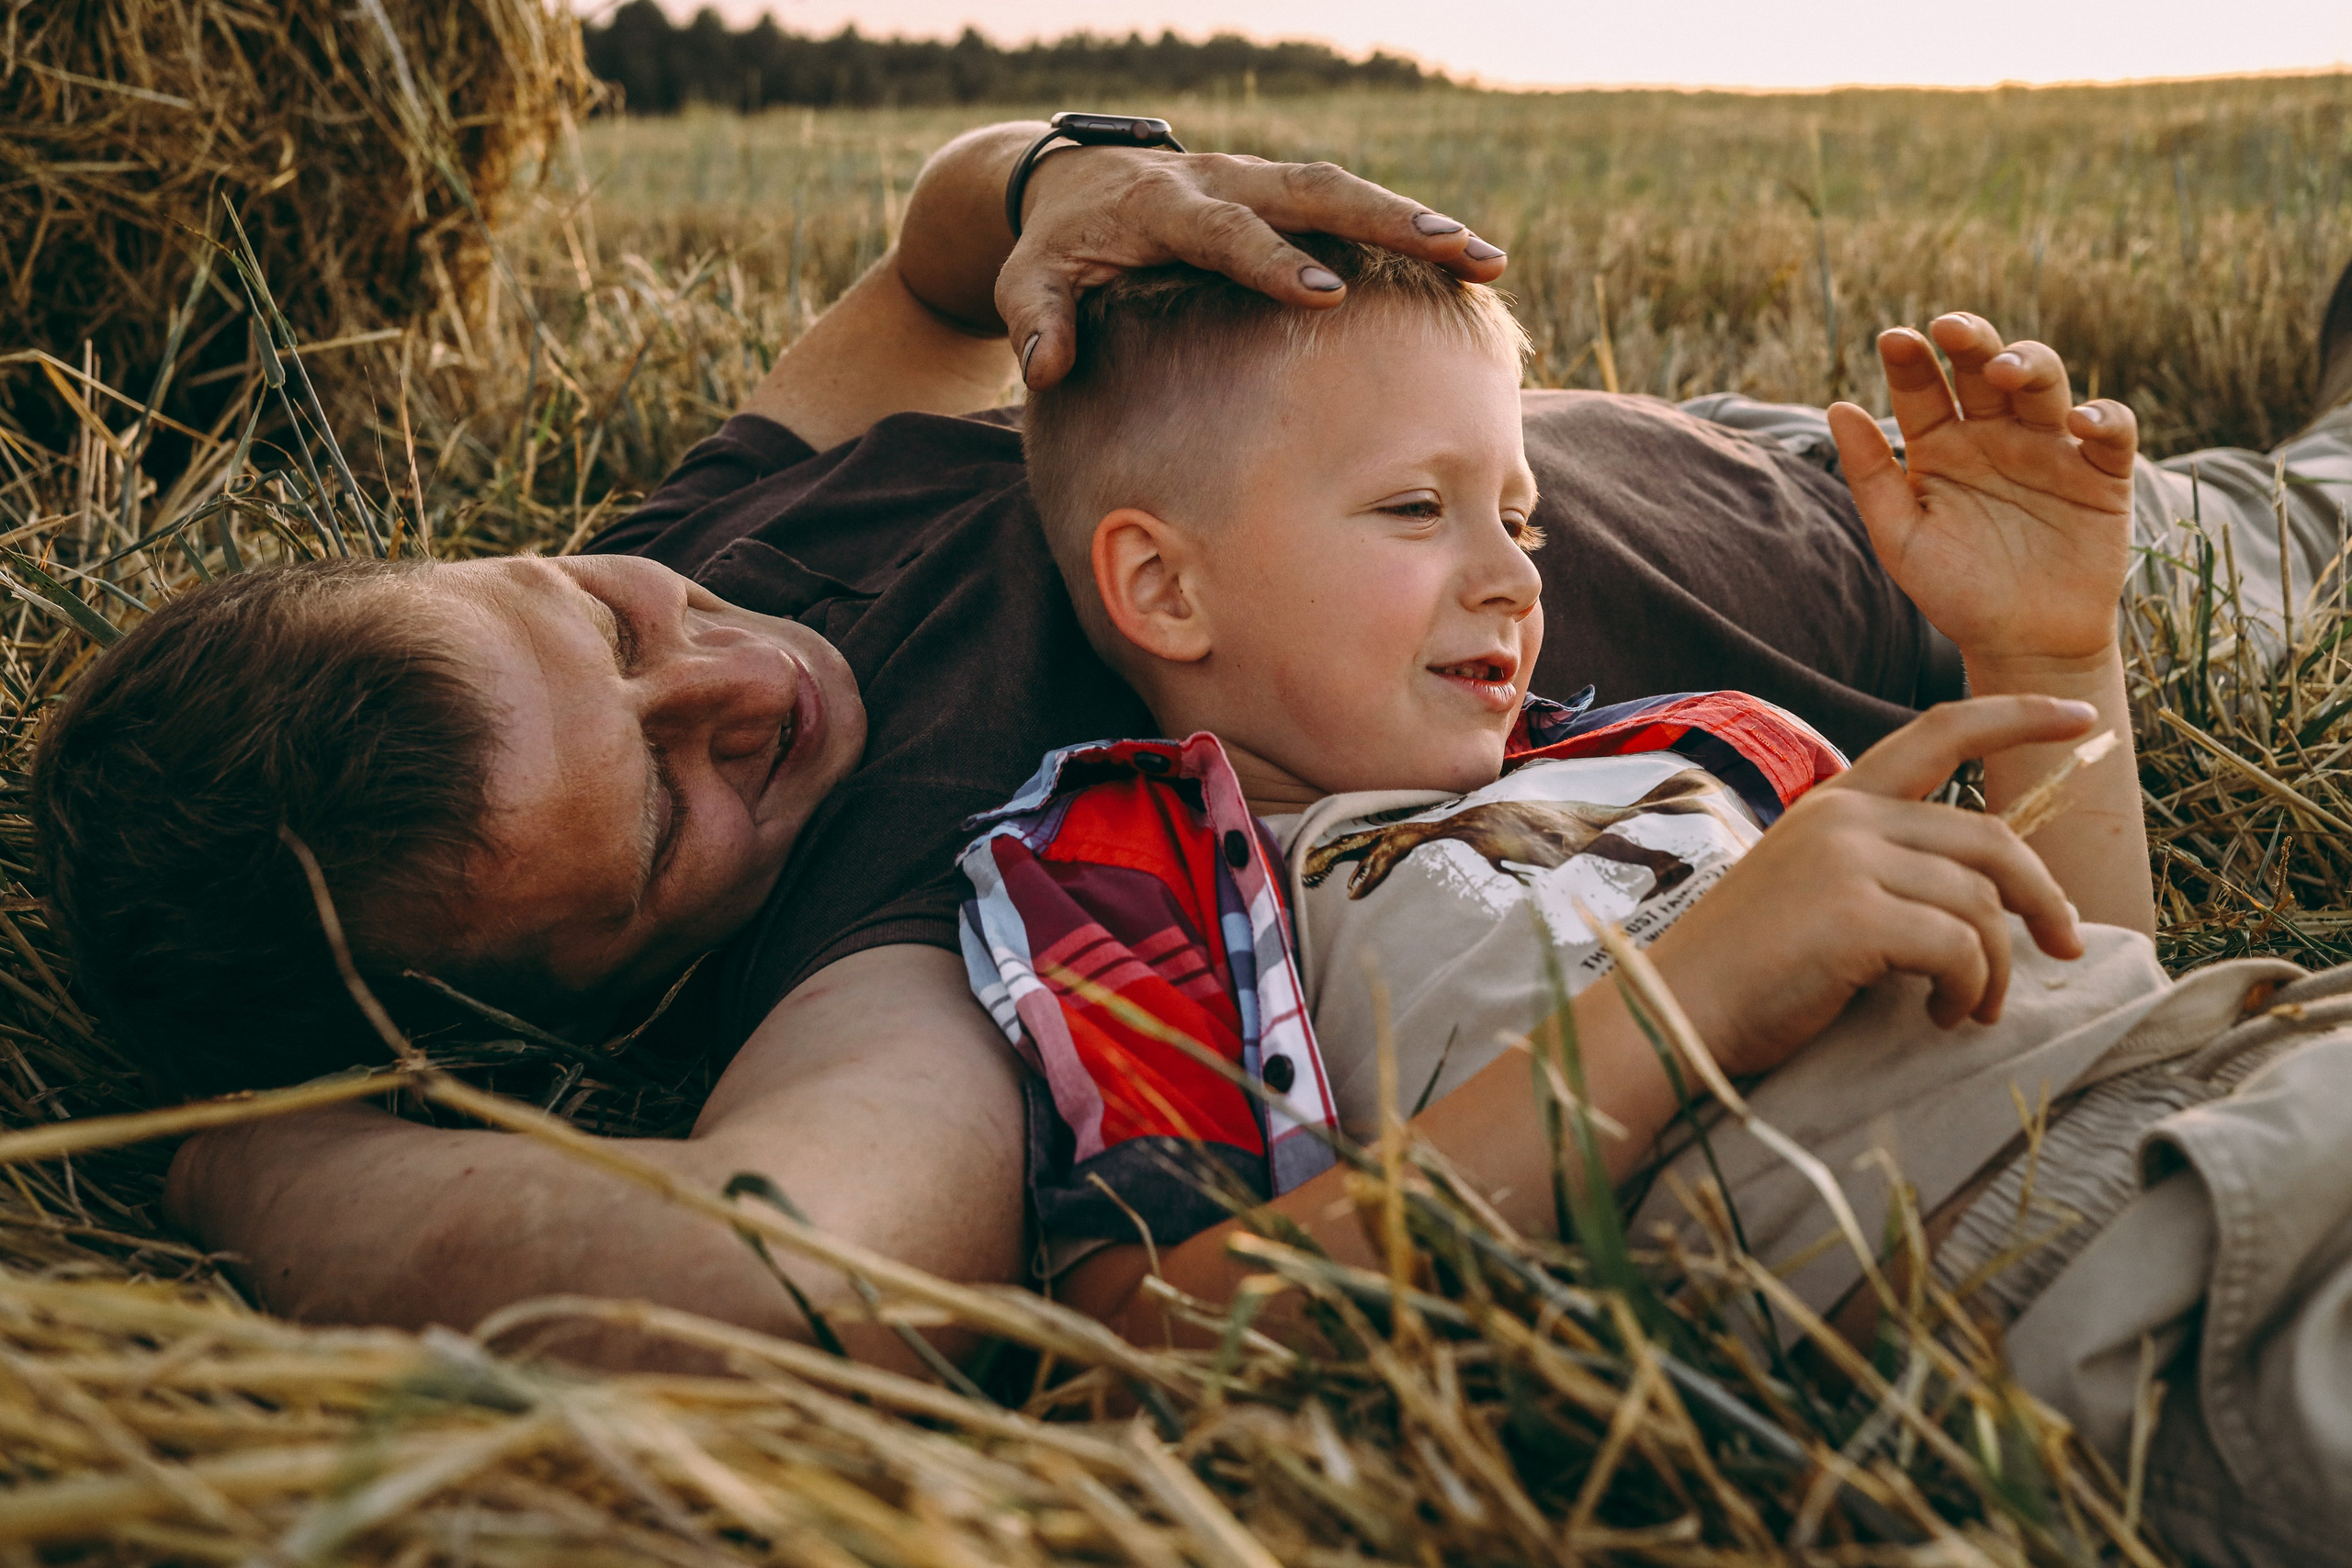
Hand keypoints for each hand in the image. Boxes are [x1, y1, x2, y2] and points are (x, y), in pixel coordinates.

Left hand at [1000, 149, 1504, 387]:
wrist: (1068, 184)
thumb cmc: (1054, 246)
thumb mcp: (1029, 279)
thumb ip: (1037, 319)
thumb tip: (1046, 368)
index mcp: (1165, 205)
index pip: (1227, 229)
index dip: (1274, 259)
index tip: (1325, 291)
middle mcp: (1226, 180)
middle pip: (1318, 191)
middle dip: (1391, 221)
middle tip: (1460, 252)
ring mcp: (1259, 183)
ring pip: (1348, 194)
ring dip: (1419, 226)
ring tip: (1489, 262)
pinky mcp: (1279, 197)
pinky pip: (1350, 210)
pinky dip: (1406, 234)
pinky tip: (1466, 270)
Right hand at [1648, 696, 2096, 1077]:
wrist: (1676, 1013)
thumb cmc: (1749, 969)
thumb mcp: (1815, 888)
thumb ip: (1884, 867)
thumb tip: (1989, 898)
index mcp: (1836, 802)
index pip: (1940, 733)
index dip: (2018, 717)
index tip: (2080, 715)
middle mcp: (1845, 817)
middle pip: (1991, 840)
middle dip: (2043, 900)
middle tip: (2064, 949)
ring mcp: (1847, 861)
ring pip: (1981, 903)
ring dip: (1993, 968)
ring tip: (1965, 1009)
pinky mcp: (1855, 915)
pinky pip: (1959, 948)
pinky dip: (1967, 990)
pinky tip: (1939, 1015)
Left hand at [1827, 314, 2136, 668]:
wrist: (2021, 644)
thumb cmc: (1955, 591)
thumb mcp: (1901, 538)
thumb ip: (1871, 475)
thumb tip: (1838, 407)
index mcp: (1942, 445)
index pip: (1924, 390)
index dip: (1910, 362)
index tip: (1894, 340)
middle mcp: (1995, 436)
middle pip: (1985, 369)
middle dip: (1972, 341)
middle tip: (1951, 329)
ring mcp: (2049, 450)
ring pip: (2045, 384)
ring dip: (2029, 364)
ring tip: (2004, 371)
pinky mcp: (2102, 475)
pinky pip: (2112, 432)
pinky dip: (2104, 418)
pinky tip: (2080, 424)